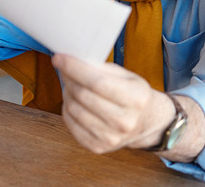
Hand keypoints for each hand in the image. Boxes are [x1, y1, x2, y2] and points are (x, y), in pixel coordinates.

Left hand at [51, 54, 174, 153]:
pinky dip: (67, 109)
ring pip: (74, 109)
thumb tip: (72, 60)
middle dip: (68, 78)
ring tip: (72, 85)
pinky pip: (71, 124)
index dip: (74, 68)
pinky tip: (74, 101)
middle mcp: (125, 121)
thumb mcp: (126, 76)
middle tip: (64, 68)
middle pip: (83, 95)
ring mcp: (111, 138)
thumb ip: (101, 68)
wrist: (146, 123)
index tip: (59, 58)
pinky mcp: (98, 147)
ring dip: (67, 93)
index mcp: (135, 98)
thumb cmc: (133, 95)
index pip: (96, 82)